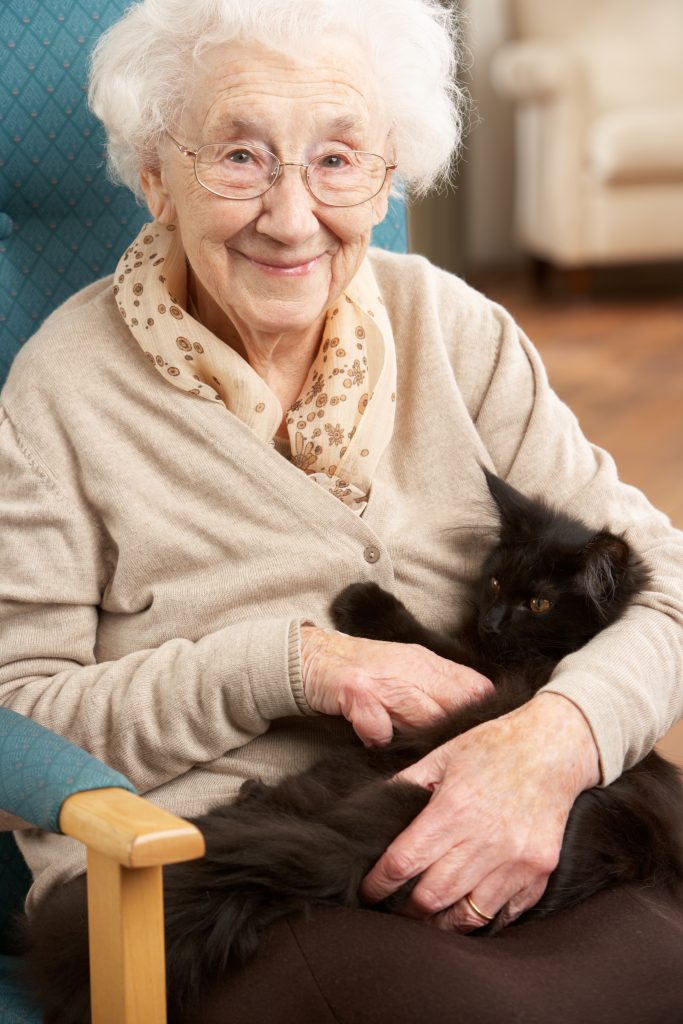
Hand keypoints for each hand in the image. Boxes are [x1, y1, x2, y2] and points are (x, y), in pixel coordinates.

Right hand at [300, 625, 492, 746]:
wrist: (314, 656)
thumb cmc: (365, 671)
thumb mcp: (408, 670)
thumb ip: (439, 688)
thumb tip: (475, 715)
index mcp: (428, 663)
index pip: (474, 687)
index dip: (482, 714)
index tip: (482, 735)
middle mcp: (411, 667)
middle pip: (453, 706)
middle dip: (453, 733)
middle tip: (448, 753)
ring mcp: (384, 679)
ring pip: (422, 719)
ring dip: (419, 740)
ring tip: (412, 750)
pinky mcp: (357, 691)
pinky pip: (379, 730)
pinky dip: (378, 740)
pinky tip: (372, 739)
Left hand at [361, 692, 600, 929]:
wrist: (554, 747)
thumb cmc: (494, 746)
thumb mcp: (442, 755)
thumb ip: (406, 784)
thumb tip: (371, 806)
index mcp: (453, 809)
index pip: (403, 862)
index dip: (379, 883)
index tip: (369, 890)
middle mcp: (484, 840)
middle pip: (431, 898)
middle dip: (405, 909)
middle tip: (395, 907)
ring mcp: (515, 860)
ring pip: (466, 915)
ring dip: (441, 923)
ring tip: (427, 919)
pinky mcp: (538, 872)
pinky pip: (504, 914)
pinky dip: (482, 918)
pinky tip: (466, 911)